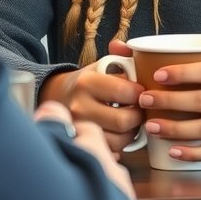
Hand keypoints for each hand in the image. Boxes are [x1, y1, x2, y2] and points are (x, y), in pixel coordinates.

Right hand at [38, 40, 144, 154]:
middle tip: (140, 110)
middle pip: (123, 121)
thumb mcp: (101, 64)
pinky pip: (110, 152)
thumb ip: (120, 54)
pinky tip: (119, 134)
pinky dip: (120, 146)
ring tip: (131, 122)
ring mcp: (79, 128)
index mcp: (87, 83)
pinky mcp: (81, 144)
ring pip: (118, 141)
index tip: (142, 92)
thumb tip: (127, 47)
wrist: (58, 97)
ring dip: (131, 133)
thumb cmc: (88, 81)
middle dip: (138, 116)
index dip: (140, 93)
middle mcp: (79, 107)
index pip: (124, 92)